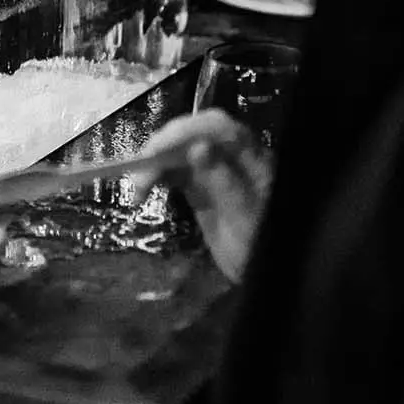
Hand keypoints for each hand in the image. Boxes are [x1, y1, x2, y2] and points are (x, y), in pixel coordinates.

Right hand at [125, 110, 273, 278]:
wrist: (265, 275)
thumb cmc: (259, 247)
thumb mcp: (244, 218)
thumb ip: (224, 182)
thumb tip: (198, 147)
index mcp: (252, 158)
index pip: (218, 128)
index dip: (186, 130)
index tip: (158, 148)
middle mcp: (234, 158)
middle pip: (195, 134)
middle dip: (165, 146)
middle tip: (140, 168)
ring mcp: (216, 172)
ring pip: (181, 152)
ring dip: (155, 163)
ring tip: (137, 187)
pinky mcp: (202, 187)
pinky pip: (176, 172)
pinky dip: (157, 176)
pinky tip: (143, 190)